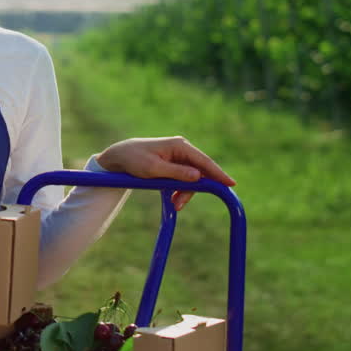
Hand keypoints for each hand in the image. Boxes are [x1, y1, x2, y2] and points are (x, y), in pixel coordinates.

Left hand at [94, 136, 235, 211]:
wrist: (119, 156)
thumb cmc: (134, 160)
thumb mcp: (153, 169)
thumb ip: (176, 173)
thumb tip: (198, 176)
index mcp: (179, 146)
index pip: (204, 161)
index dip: (218, 174)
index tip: (231, 184)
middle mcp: (182, 149)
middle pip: (199, 172)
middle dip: (193, 190)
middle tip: (179, 205)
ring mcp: (179, 156)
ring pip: (192, 178)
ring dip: (184, 193)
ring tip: (174, 204)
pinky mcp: (174, 164)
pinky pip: (184, 179)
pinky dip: (179, 190)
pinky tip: (173, 200)